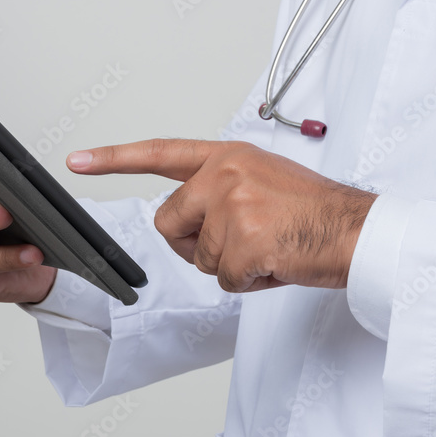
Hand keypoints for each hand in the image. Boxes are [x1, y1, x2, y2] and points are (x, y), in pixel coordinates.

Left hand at [67, 139, 375, 292]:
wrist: (357, 228)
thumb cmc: (315, 209)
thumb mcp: (263, 178)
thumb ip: (221, 190)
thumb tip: (193, 224)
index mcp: (227, 157)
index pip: (160, 154)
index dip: (114, 159)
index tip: (78, 160)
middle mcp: (224, 174)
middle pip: (169, 224)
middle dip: (196, 244)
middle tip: (241, 242)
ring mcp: (232, 206)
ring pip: (200, 258)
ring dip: (232, 264)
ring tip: (271, 246)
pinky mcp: (243, 241)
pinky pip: (227, 280)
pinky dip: (251, 282)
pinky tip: (277, 261)